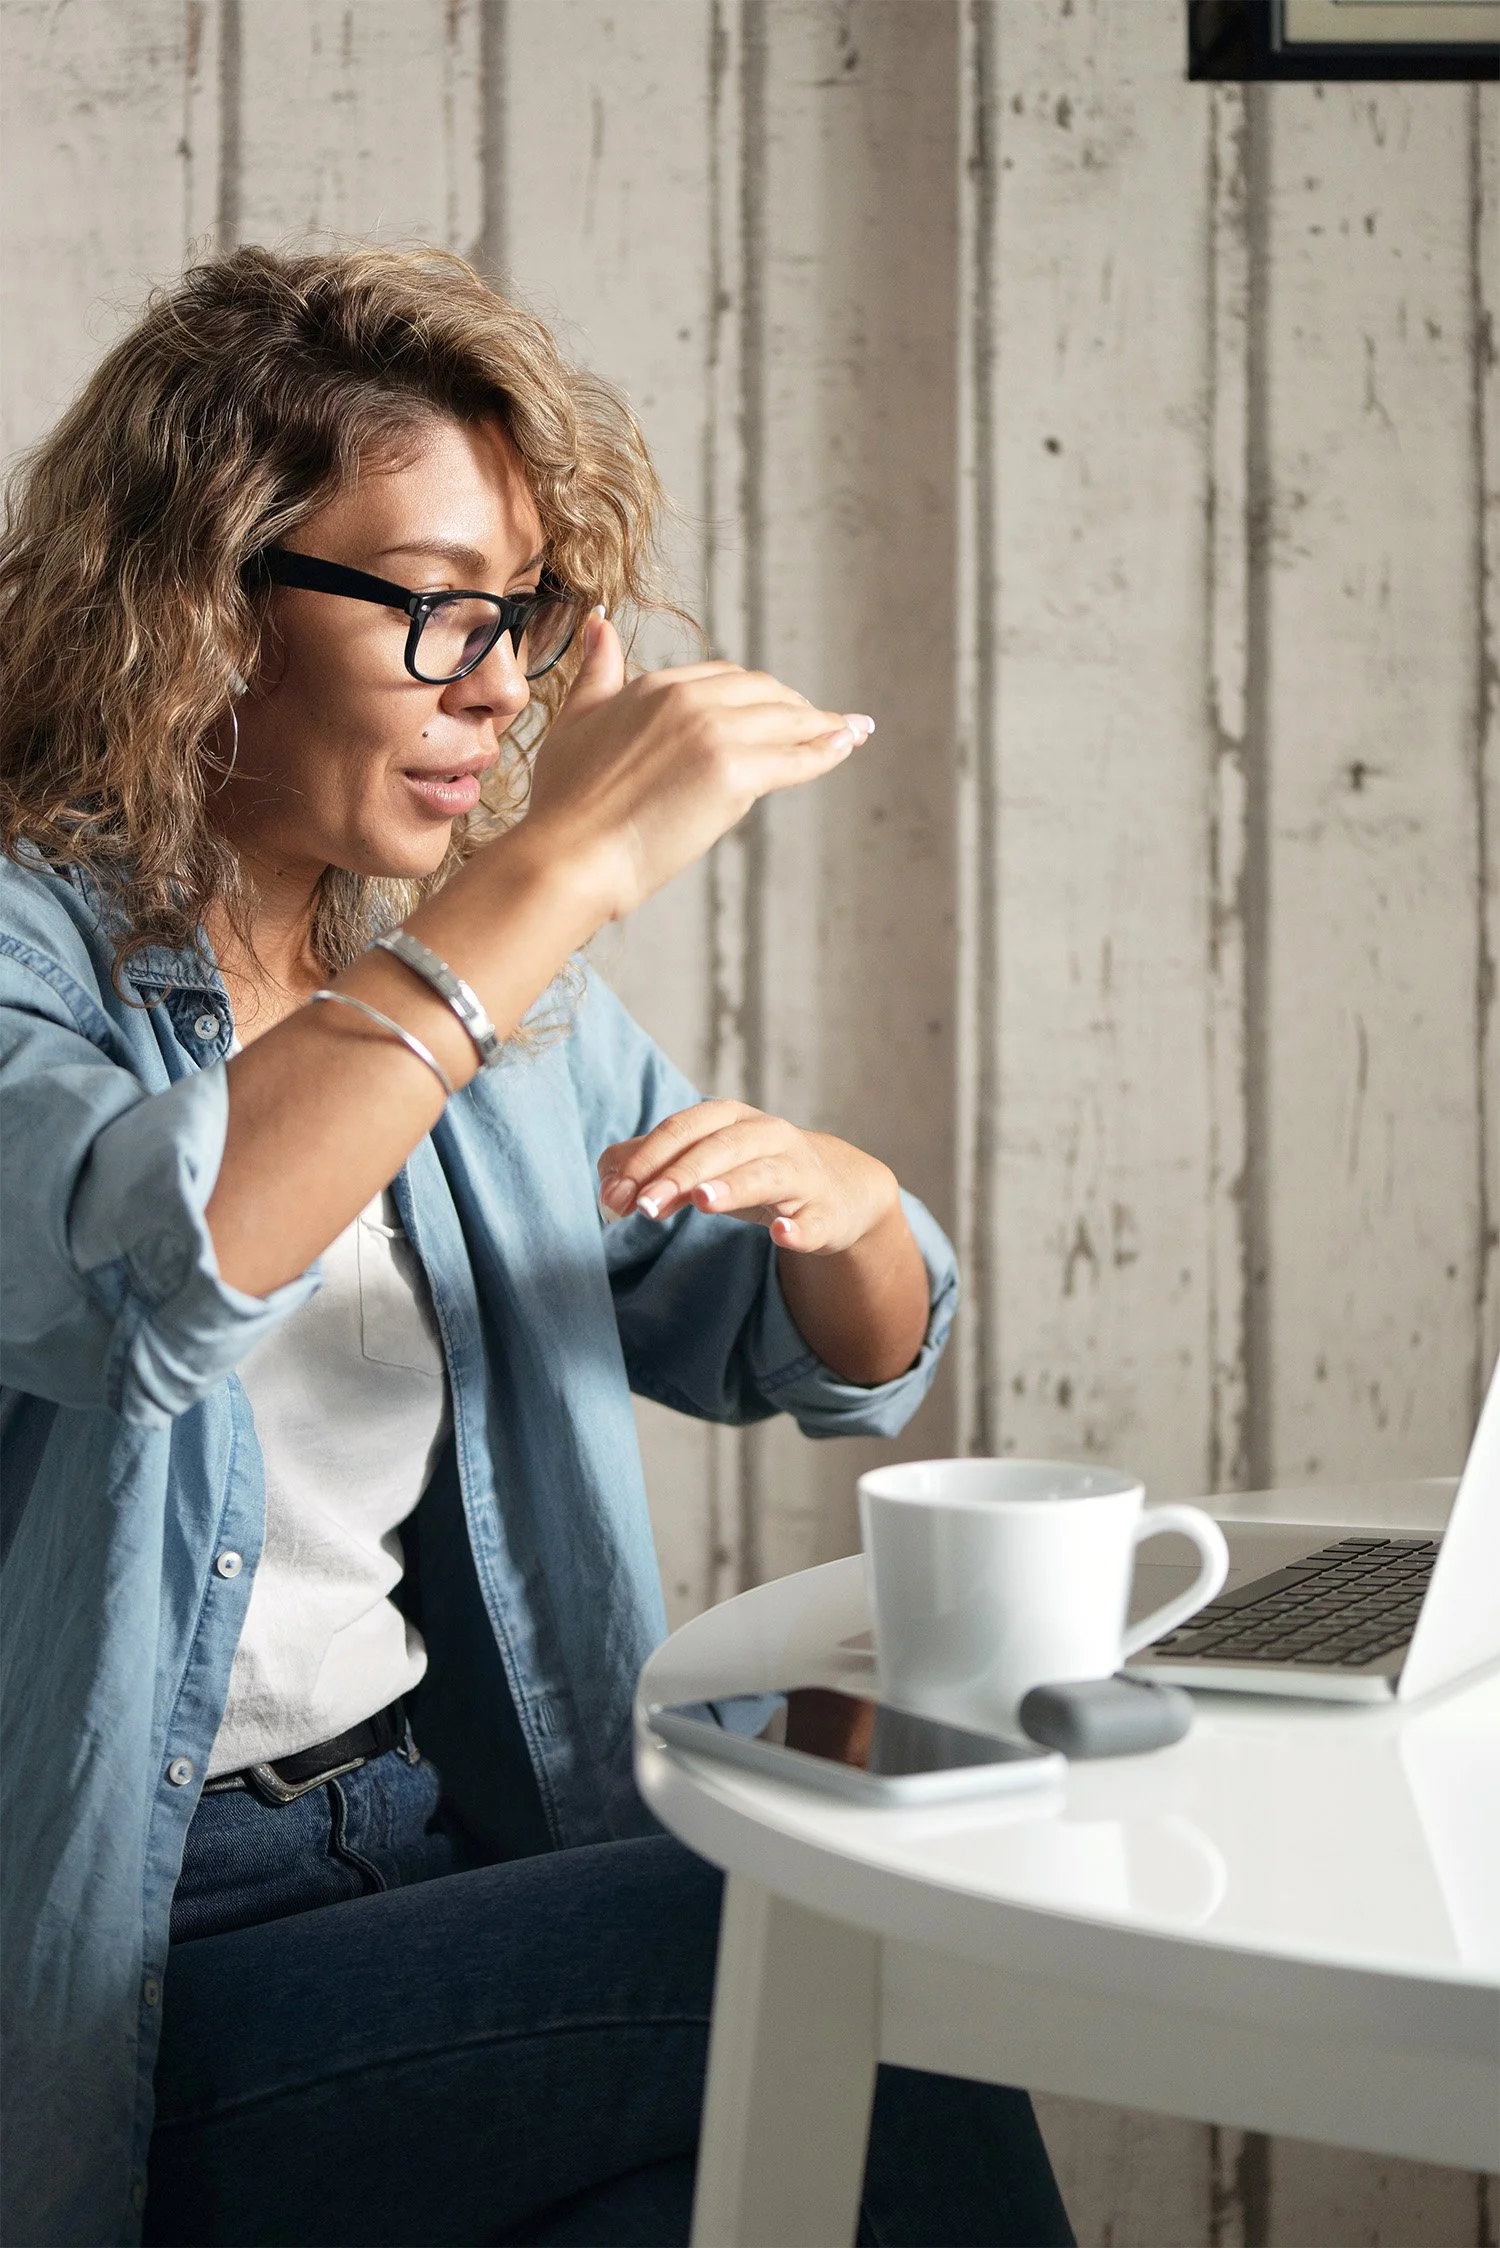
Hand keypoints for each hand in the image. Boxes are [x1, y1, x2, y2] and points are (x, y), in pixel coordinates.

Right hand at [521, 614, 873, 922]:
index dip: (758, 694)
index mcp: (656, 686)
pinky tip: (847, 746)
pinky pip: (797, 758)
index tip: (780, 707)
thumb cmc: (564, 802)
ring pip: (788, 721)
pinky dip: (827, 751)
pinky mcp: (734, 775)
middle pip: (764, 692)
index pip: (725, 679)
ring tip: (851, 731)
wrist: (569, 855)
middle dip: (796, 707)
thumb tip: (599, 622)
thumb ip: (598, 672)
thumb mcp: (577, 720)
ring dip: (825, 726)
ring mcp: (714, 734)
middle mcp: (689, 699)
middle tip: (823, 723)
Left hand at [596, 1099, 899, 1254]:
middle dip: (679, 1175)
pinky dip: (798, 1227)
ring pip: (765, 1175)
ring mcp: (799, 1173)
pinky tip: (782, 1234)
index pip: (682, 1130)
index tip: (618, 1195)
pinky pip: (811, 1220)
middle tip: (643, 1207)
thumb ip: (648, 1168)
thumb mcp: (699, 1162)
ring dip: (734, 1186)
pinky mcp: (824, 1213)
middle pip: (719, 1149)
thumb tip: (610, 1190)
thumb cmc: (749, 1171)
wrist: (833, 1191)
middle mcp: (767, 1136)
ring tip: (703, 1201)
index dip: (648, 1160)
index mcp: (730, 1119)